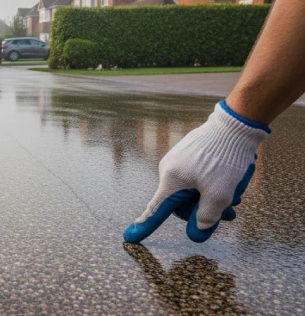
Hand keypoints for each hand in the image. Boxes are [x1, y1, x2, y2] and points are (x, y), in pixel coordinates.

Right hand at [123, 101, 269, 243]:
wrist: (234, 126)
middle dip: (203, 210)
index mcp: (171, 181)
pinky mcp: (190, 153)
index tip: (129, 238)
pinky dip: (212, 183)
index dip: (144, 227)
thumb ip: (206, 217)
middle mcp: (169, 170)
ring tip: (235, 196)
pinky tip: (230, 180)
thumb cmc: (224, 160)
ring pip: (193, 189)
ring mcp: (179, 160)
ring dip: (212, 197)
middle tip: (229, 213)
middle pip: (182, 203)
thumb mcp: (219, 195)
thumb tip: (196, 232)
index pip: (155, 211)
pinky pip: (197, 175)